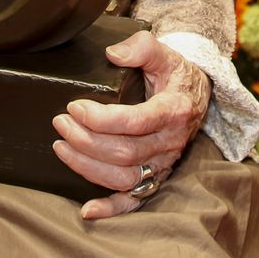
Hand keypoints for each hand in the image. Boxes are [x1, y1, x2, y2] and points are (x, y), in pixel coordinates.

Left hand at [51, 30, 210, 219]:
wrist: (198, 97)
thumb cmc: (176, 75)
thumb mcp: (165, 52)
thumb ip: (141, 47)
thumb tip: (113, 54)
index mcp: (173, 110)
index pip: (135, 121)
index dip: (101, 119)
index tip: (75, 107)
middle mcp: (170, 142)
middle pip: (124, 152)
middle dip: (85, 140)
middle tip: (61, 122)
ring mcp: (164, 164)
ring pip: (124, 177)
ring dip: (88, 167)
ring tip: (61, 147)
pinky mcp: (157, 177)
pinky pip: (135, 200)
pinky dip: (111, 209)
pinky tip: (87, 210)